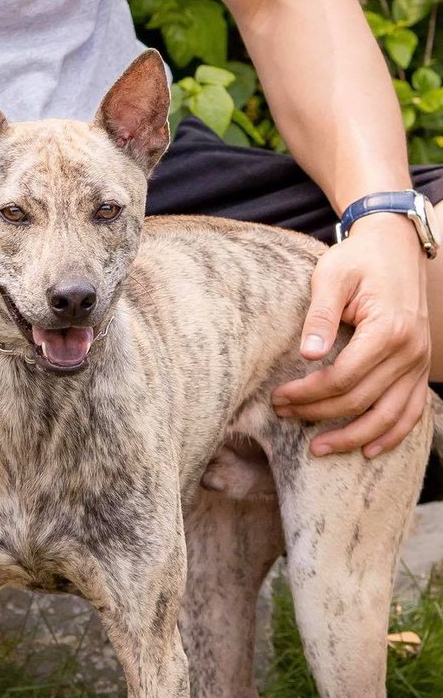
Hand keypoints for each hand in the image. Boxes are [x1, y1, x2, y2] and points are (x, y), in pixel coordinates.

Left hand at [272, 214, 430, 456]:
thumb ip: (320, 316)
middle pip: (360, 400)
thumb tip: (307, 355)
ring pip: (388, 417)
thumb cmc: (359, 259)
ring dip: (352, 438)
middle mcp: (410, 351)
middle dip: (318, 414)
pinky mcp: (419, 368)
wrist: (396, 247)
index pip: (343, 378)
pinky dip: (392, 435)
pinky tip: (368, 451)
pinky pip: (411, 412)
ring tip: (318, 449)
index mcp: (387, 329)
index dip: (307, 394)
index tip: (279, 397)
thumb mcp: (332, 277)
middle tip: (283, 414)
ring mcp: (419, 363)